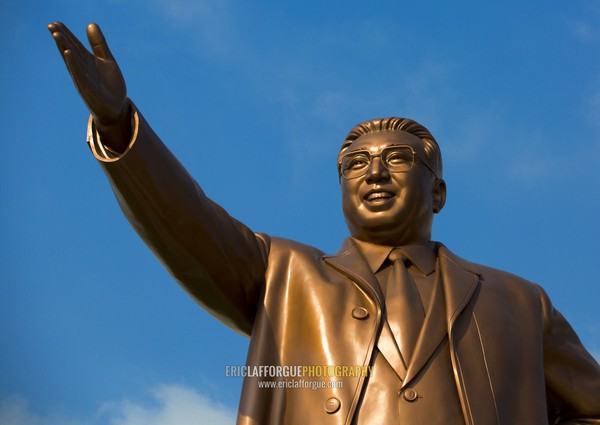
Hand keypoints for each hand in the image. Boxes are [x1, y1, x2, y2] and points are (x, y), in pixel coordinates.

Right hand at [48, 22, 129, 150]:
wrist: (117, 108)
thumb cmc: (110, 85)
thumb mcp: (107, 60)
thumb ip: (99, 44)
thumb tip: (90, 24)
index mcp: (86, 62)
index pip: (74, 46)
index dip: (66, 35)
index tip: (56, 22)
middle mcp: (82, 70)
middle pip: (70, 51)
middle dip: (62, 39)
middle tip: (52, 25)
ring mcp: (84, 80)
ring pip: (73, 62)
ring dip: (64, 48)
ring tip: (57, 35)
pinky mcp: (89, 90)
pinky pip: (80, 75)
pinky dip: (74, 65)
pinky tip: (69, 54)